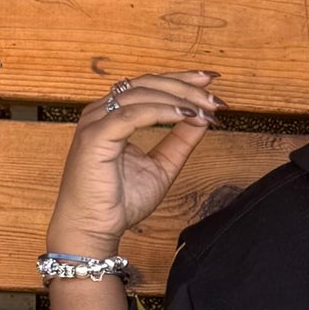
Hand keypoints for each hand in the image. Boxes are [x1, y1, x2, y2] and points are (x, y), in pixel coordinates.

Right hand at [47, 69, 222, 253]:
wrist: (93, 228)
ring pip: (142, 94)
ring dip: (179, 99)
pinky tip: (185, 115)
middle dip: (186, 87)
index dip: (180, 80)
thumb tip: (203, 118)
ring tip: (206, 109)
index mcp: (113, 116)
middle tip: (215, 97)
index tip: (210, 82)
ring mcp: (96, 122)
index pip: (149, 86)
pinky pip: (133, 115)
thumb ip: (180, 141)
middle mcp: (101, 113)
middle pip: (147, 84)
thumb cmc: (118, 202)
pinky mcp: (95, 136)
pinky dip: (162, 112)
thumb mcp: (162, 166)